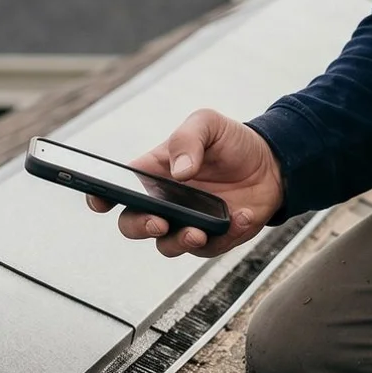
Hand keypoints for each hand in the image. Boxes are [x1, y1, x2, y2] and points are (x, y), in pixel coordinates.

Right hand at [86, 109, 283, 258]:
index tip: (99, 201)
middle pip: (133, 224)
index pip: (117, 186)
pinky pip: (211, 248)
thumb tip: (180, 171)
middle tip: (158, 221)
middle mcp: (164, 202)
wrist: (272, 163)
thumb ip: (188, 138)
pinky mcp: (213, 239)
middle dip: (139, 227)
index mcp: (153, 172)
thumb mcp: (208, 124)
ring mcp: (186, 223)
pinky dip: (226, 235)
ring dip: (179, 241)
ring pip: (167, 245)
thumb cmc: (231, 142)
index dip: (100, 196)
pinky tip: (242, 215)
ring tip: (198, 232)